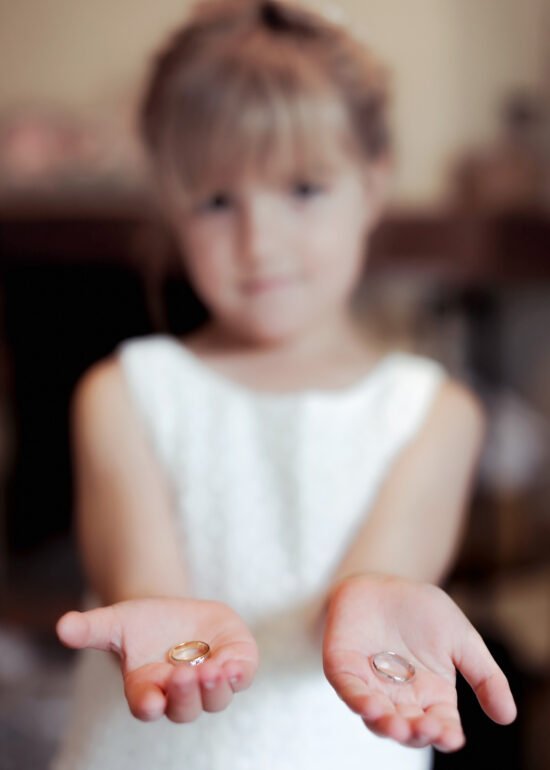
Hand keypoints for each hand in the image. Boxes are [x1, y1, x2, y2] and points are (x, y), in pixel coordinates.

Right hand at [56, 597, 257, 722]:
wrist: (176, 616)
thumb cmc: (141, 625)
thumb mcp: (115, 622)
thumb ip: (91, 628)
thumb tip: (62, 626)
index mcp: (147, 689)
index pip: (147, 706)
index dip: (148, 704)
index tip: (149, 700)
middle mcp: (179, 694)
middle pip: (184, 707)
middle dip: (185, 694)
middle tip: (183, 676)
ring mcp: (209, 681)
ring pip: (215, 699)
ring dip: (214, 688)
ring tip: (213, 671)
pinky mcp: (234, 663)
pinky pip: (240, 677)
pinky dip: (239, 673)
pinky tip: (234, 664)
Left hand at [322, 574, 516, 752]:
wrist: (386, 581)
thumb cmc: (424, 612)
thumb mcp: (462, 639)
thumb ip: (484, 675)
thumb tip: (508, 716)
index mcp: (431, 696)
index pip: (439, 724)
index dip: (445, 734)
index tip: (453, 737)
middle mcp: (399, 698)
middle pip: (407, 727)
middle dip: (416, 732)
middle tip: (427, 728)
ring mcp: (369, 685)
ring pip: (376, 717)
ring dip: (386, 725)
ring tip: (398, 727)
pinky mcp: (343, 668)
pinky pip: (349, 690)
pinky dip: (358, 700)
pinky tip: (371, 706)